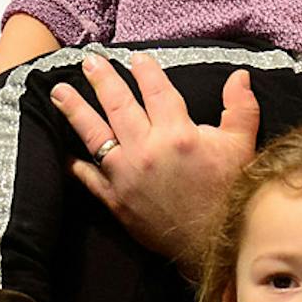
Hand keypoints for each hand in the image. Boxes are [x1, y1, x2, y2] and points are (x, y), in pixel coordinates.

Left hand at [50, 52, 258, 263]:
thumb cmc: (230, 193)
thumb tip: (241, 75)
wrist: (214, 244)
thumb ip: (240, 107)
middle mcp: (147, 149)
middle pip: (118, 105)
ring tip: (59, 92)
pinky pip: (89, 179)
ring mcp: (126, 175)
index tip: (136, 57)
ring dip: (75, 110)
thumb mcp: (242, 146)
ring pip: (95, 135)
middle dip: (102, 79)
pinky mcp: (116, 200)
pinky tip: (66, 155)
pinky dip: (76, 166)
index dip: (145, 70)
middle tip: (88, 61)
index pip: (156, 90)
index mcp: (178, 133)